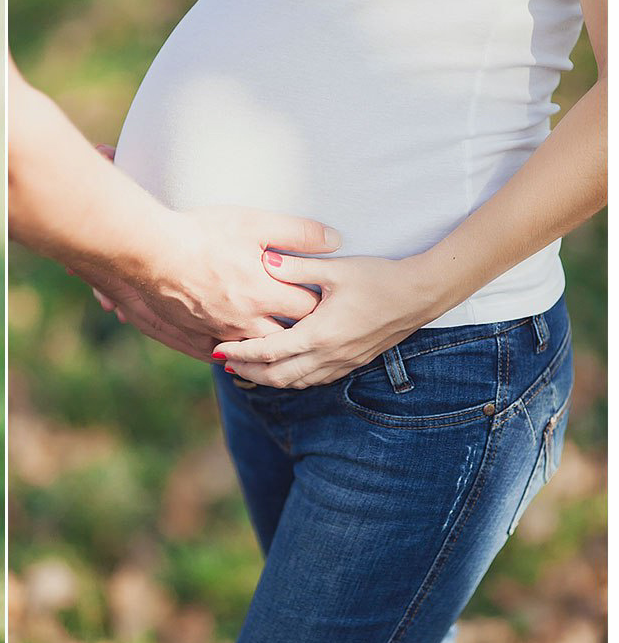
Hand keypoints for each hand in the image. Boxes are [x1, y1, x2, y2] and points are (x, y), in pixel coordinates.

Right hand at [74, 204, 340, 359]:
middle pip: (286, 336)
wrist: (150, 253)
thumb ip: (299, 232)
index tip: (322, 294)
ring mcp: (220, 332)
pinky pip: (222, 354)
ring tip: (274, 332)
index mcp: (266, 294)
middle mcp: (247, 321)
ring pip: (255, 349)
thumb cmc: (202, 234)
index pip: (309, 309)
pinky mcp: (195, 335)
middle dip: (297, 328)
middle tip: (305, 318)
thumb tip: (336, 240)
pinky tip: (238, 345)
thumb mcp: (255, 223)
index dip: (319, 301)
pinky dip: (234, 351)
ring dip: (267, 342)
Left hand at [212, 251, 443, 388]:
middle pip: (278, 377)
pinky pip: (315, 379)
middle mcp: (329, 355)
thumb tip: (264, 259)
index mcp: (320, 334)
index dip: (241, 353)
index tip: (219, 349)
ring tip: (248, 368)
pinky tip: (284, 367)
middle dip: (248, 372)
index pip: (269, 352)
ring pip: (297, 383)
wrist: (422, 294)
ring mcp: (343, 363)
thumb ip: (297, 268)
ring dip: (269, 378)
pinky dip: (293, 378)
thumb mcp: (336, 269)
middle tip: (226, 364)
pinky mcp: (353, 362)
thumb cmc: (379, 278)